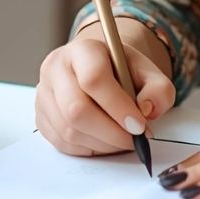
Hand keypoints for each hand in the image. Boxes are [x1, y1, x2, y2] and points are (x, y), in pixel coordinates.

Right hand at [35, 37, 174, 156]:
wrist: (98, 70)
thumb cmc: (122, 72)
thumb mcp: (147, 72)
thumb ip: (158, 89)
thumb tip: (147, 111)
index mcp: (82, 50)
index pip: (94, 78)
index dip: (118, 107)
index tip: (139, 126)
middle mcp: (56, 68)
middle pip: (76, 109)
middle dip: (110, 133)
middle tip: (133, 140)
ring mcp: (44, 94)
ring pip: (69, 131)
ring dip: (102, 144)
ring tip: (122, 140)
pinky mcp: (41, 117)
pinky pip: (62, 143)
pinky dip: (88, 149)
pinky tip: (105, 141)